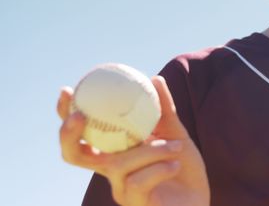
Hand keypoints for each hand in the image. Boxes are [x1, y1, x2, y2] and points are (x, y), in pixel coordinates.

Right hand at [58, 76, 209, 205]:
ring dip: (151, 150)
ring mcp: (120, 189)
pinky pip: (138, 182)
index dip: (66, 115)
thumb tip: (154, 79)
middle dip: (69, 134)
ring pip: (119, 163)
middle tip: (80, 116)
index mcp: (116, 152)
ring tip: (177, 146)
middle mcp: (111, 170)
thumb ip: (164, 110)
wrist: (198, 199)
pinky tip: (175, 165)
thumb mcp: (175, 134)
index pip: (82, 135)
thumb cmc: (182, 167)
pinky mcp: (134, 203)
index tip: (67, 91)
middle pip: (74, 155)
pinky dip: (159, 169)